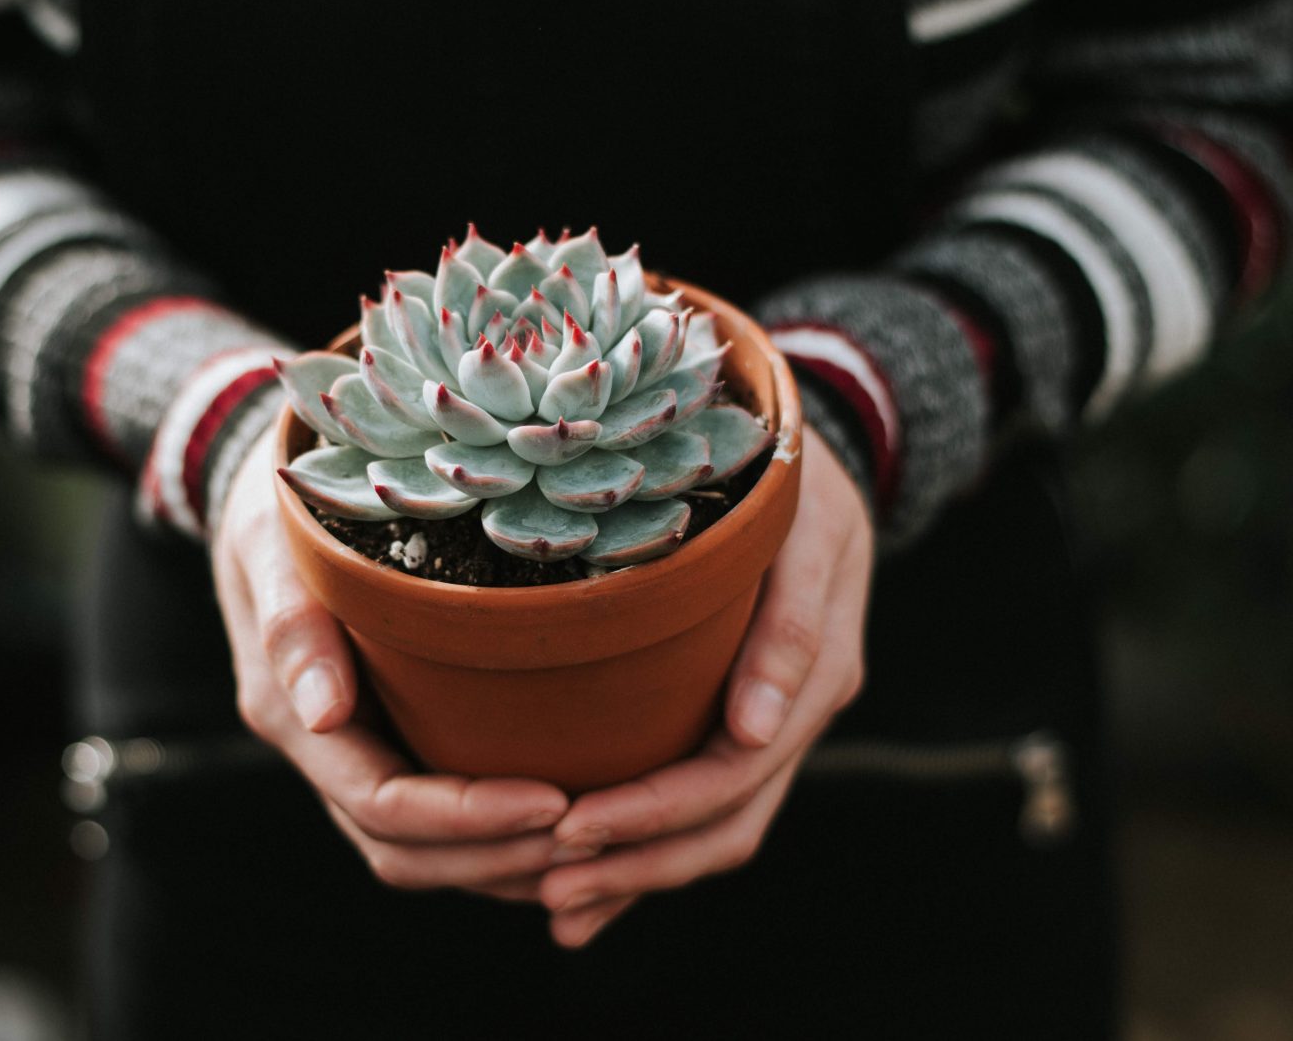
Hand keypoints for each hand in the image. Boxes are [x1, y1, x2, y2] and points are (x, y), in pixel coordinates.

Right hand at [211, 434, 577, 897]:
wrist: (272, 486)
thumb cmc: (279, 502)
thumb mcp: (272, 541)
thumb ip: (294, 625)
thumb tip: (323, 717)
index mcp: (291, 712)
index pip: (382, 804)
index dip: (467, 819)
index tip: (555, 801)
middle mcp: (323, 749)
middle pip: (406, 851)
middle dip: (498, 858)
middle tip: (596, 837)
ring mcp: (353, 751)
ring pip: (424, 852)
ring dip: (504, 866)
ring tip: (596, 847)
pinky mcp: (388, 737)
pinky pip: (439, 822)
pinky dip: (497, 842)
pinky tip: (567, 828)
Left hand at [538, 426, 874, 946]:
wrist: (822, 462)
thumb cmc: (795, 473)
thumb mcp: (804, 527)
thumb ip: (789, 627)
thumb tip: (753, 734)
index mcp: (816, 672)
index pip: (732, 774)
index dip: (652, 812)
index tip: (569, 830)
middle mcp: (798, 713)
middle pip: (725, 823)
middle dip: (639, 864)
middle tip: (549, 891)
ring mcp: (777, 721)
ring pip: (719, 829)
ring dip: (642, 874)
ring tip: (560, 910)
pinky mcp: (749, 720)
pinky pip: (710, 801)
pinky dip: (654, 848)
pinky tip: (593, 886)